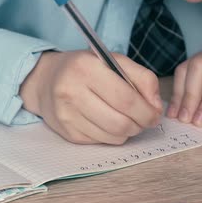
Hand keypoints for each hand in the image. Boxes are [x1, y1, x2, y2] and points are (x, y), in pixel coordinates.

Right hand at [19, 50, 162, 144]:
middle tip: (145, 120)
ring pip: (113, 136)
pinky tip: (109, 122)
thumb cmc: (85, 69)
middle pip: (121, 122)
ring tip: (128, 120)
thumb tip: (156, 106)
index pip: (126, 98)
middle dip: (141, 124)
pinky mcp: (67, 133)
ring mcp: (67, 115)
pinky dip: (113, 136)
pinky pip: (102, 142)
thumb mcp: (113, 61)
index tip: (155, 113)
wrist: (45, 81)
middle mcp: (72, 92)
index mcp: (86, 68)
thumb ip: (141, 77)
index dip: (147, 110)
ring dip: (129, 131)